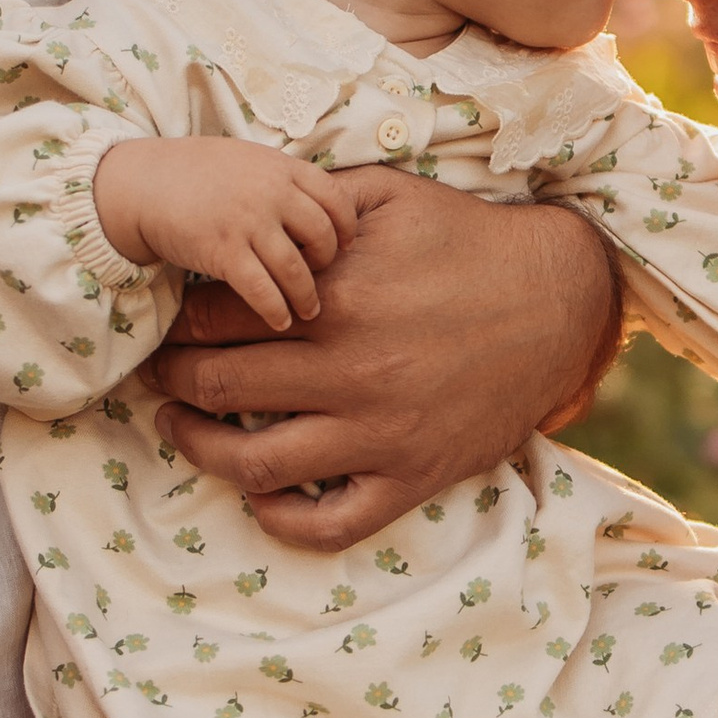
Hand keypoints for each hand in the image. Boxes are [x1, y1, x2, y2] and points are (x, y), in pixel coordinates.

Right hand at [92, 137, 347, 330]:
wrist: (141, 183)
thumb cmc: (195, 173)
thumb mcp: (246, 161)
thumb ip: (282, 180)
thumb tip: (318, 208)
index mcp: (280, 167)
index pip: (335, 198)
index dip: (345, 227)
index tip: (345, 246)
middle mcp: (270, 192)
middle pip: (322, 235)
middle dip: (328, 262)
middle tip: (322, 278)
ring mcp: (247, 222)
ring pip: (296, 268)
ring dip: (306, 295)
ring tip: (309, 311)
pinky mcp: (223, 250)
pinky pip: (262, 289)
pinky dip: (276, 309)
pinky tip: (280, 320)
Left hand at [147, 171, 620, 553]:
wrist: (559, 302)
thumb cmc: (468, 241)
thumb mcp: (389, 195)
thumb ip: (311, 201)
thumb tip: (246, 211)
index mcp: (337, 296)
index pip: (217, 317)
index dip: (178, 319)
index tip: (167, 322)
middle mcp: (351, 369)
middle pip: (219, 386)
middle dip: (172, 378)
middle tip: (157, 372)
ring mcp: (381, 432)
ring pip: (254, 464)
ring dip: (200, 448)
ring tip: (180, 427)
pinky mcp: (412, 476)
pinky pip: (330, 522)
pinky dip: (281, 519)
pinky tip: (258, 495)